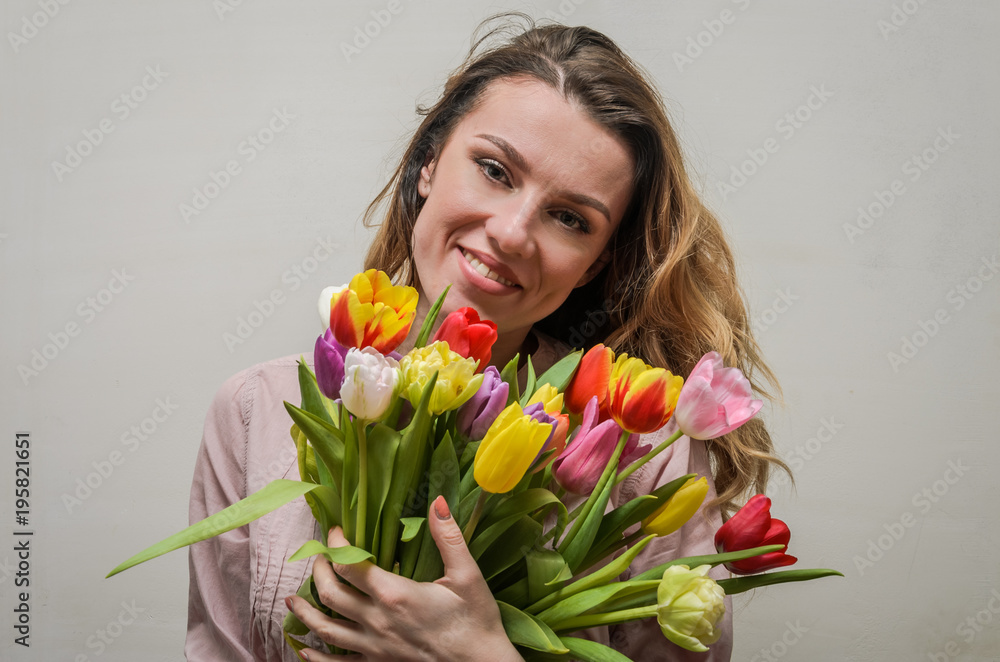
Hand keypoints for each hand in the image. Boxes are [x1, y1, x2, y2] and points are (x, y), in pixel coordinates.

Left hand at [286, 496, 522, 661]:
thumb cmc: (476, 621)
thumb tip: (438, 501)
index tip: (336, 531)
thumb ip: (449, 536)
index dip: (337, 544)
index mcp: (395, 594)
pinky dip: (315, 658)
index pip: (350, 563)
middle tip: (318, 556)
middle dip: (318, 570)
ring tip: (292, 598)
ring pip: (325, 629)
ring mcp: (374, 647)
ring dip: (305, 612)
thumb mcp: (468, 575)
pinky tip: (304, 651)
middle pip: (329, 593)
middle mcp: (377, 621)